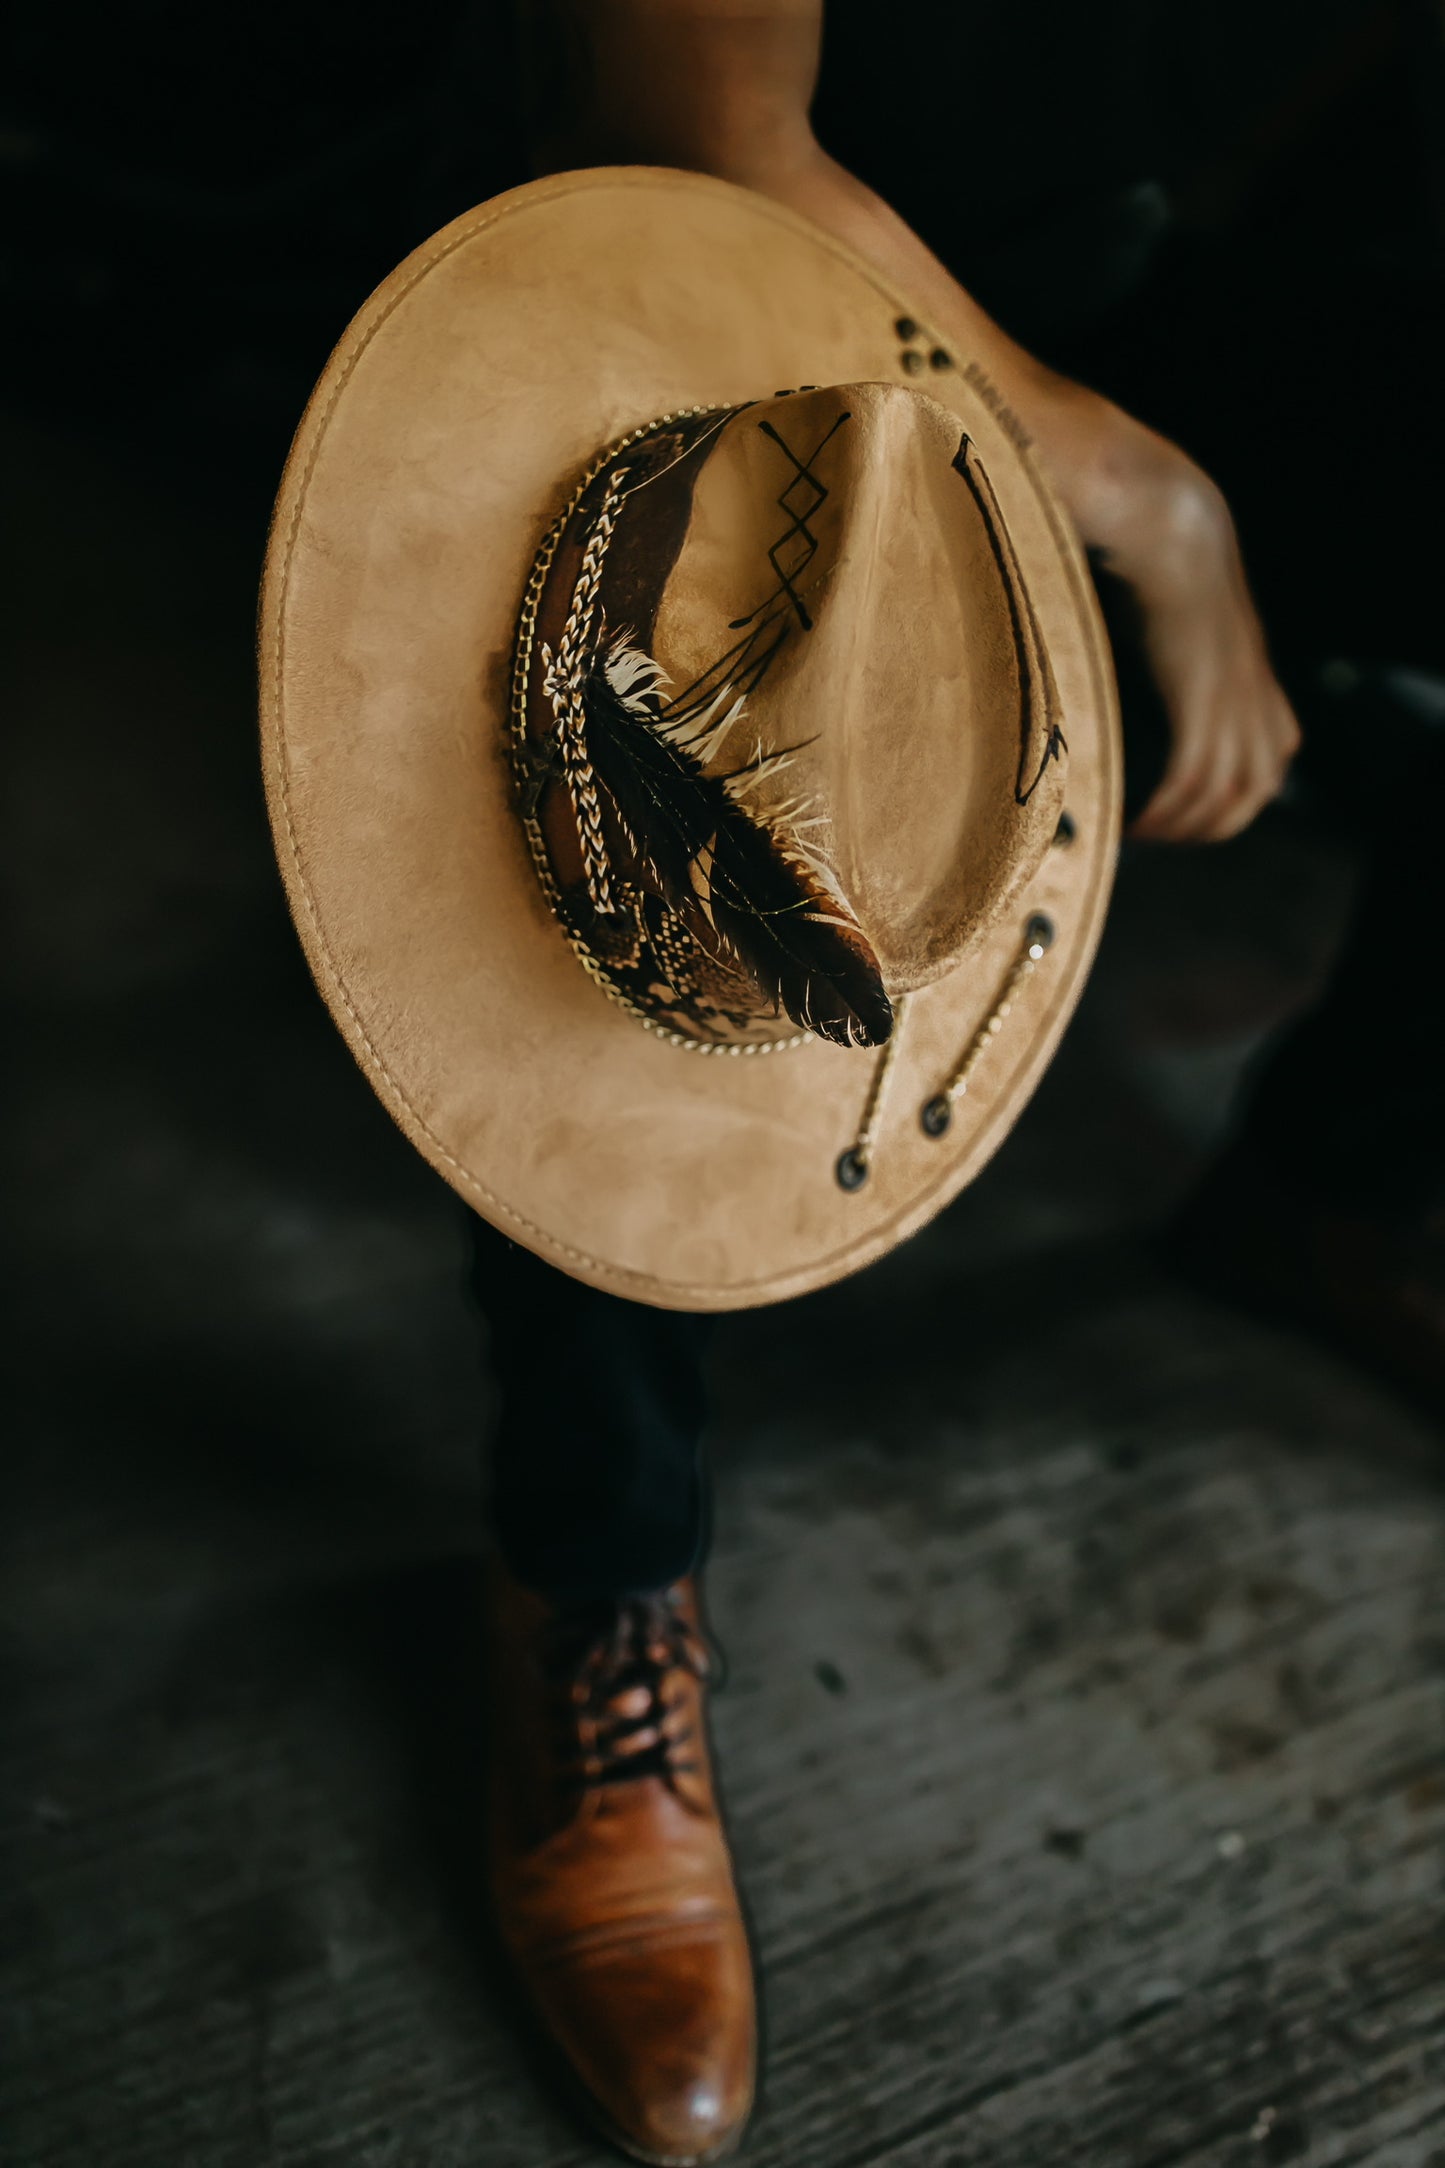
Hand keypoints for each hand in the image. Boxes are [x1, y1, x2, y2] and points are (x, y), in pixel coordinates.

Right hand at [1051, 405, 1300, 843]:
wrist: (1161, 511)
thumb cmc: (1140, 550)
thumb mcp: (1157, 600)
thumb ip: (1140, 639)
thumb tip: (1077, 661)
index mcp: (1249, 670)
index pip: (1269, 757)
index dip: (1226, 795)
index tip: (1171, 809)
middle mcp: (1251, 688)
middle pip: (1253, 786)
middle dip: (1204, 822)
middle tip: (1149, 830)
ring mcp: (1233, 693)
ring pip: (1228, 792)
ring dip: (1181, 822)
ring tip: (1134, 829)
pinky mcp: (1205, 695)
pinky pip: (1196, 777)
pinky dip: (1168, 807)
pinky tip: (1137, 818)